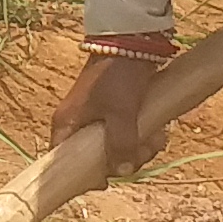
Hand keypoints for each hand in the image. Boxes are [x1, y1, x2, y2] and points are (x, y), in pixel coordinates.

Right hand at [50, 49, 162, 177]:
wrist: (131, 40)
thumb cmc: (117, 77)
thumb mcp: (120, 113)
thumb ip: (120, 145)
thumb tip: (121, 172)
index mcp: (67, 123)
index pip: (63, 161)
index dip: (82, 176)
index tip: (106, 181)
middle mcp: (79, 123)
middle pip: (97, 158)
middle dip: (126, 159)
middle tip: (145, 149)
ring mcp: (98, 118)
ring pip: (117, 148)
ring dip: (140, 147)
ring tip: (157, 136)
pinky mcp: (116, 112)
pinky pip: (128, 135)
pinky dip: (143, 136)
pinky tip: (159, 131)